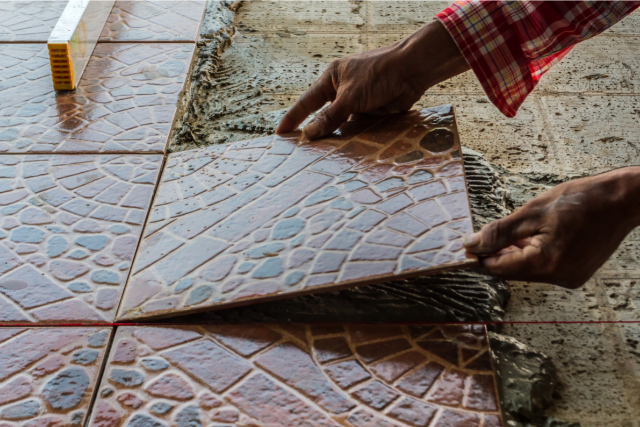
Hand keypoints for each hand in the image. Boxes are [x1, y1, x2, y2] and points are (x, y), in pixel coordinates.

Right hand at [276, 20, 469, 138]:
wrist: (412, 71)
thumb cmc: (378, 74)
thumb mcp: (350, 96)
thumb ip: (330, 116)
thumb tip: (310, 133)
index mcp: (331, 79)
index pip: (307, 102)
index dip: (293, 118)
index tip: (280, 134)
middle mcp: (342, 91)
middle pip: (323, 116)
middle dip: (316, 133)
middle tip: (301, 153)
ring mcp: (357, 103)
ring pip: (341, 126)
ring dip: (336, 139)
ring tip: (324, 159)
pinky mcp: (372, 114)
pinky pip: (358, 130)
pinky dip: (354, 140)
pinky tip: (348, 155)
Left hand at [463, 168, 639, 287]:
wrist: (622, 200)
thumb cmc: (580, 200)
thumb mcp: (532, 212)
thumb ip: (499, 232)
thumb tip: (471, 245)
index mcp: (546, 263)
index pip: (499, 268)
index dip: (479, 258)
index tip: (464, 247)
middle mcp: (559, 277)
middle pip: (512, 271)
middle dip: (496, 254)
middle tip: (482, 237)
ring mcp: (570, 277)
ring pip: (527, 270)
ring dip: (514, 254)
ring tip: (511, 232)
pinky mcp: (576, 273)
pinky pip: (544, 267)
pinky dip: (532, 254)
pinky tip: (531, 237)